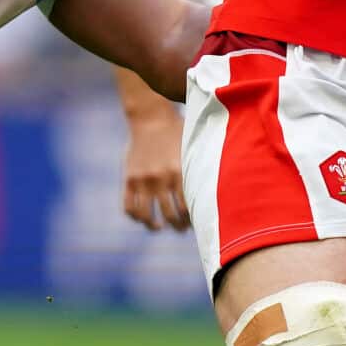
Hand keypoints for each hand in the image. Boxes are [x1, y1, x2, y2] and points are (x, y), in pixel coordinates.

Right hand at [122, 110, 188, 231]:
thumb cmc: (177, 133)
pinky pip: (129, 207)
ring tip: (159, 227)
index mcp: (179, 172)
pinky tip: (144, 217)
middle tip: (180, 228)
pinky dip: (136, 217)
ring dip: (154, 226)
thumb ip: (197, 169)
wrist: (151, 117)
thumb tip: (216, 189)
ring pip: (147, 216)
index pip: (188, 208)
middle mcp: (160, 179)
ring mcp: (142, 180)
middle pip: (170, 215)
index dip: (192, 220)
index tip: (195, 222)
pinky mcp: (128, 179)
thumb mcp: (191, 149)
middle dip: (177, 226)